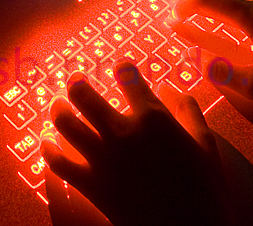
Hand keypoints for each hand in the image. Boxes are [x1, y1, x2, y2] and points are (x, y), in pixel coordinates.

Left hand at [42, 62, 228, 225]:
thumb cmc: (205, 187)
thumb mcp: (206, 142)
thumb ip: (188, 109)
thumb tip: (170, 88)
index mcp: (153, 117)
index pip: (128, 77)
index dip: (122, 67)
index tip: (120, 66)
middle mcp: (122, 132)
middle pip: (84, 95)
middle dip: (76, 82)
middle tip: (73, 79)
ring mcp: (103, 158)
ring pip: (65, 123)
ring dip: (57, 108)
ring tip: (56, 103)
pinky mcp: (91, 185)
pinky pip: (58, 163)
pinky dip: (48, 150)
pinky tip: (46, 142)